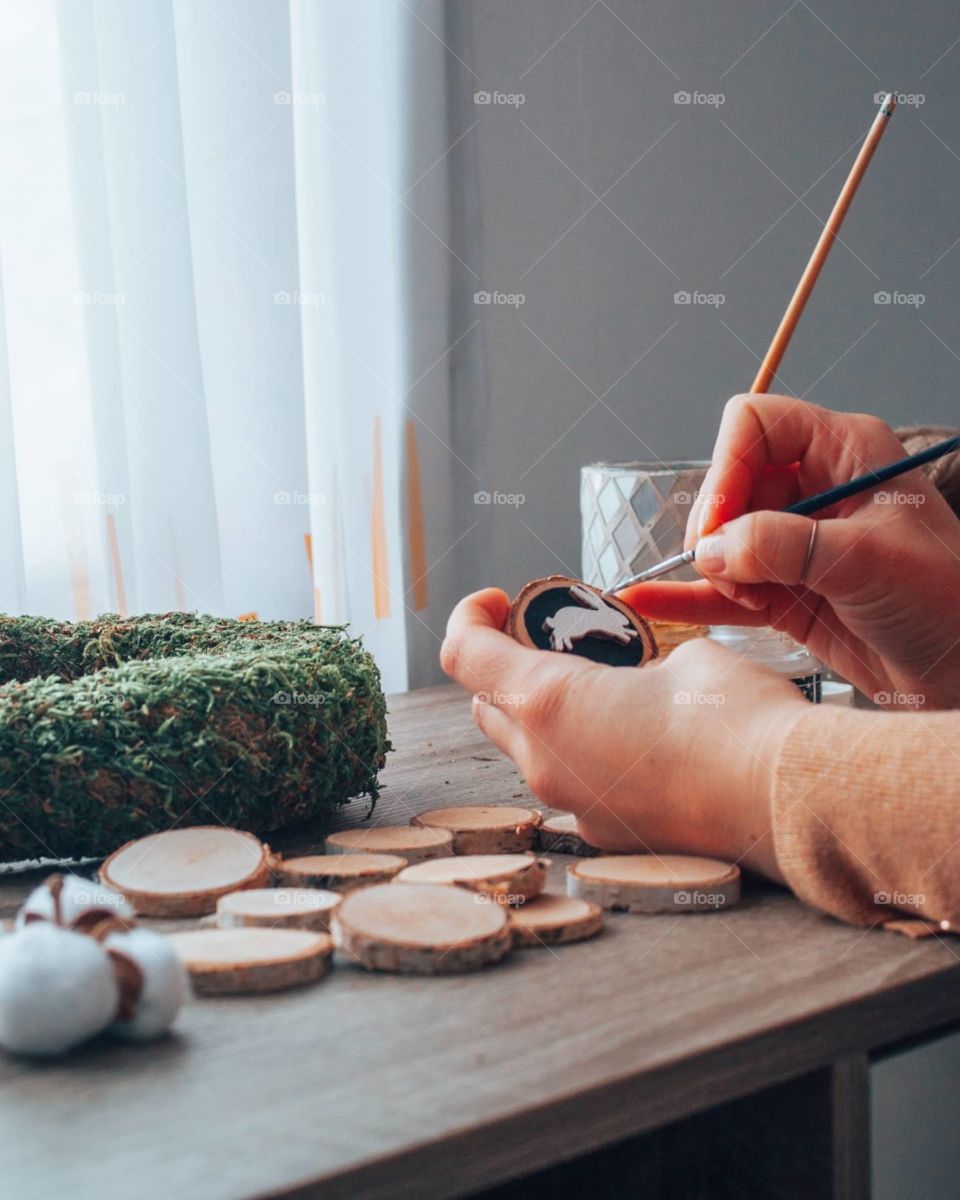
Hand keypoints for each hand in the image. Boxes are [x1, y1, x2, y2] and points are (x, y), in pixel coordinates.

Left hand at [441, 588, 805, 878]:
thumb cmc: (738, 717)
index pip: (463, 654)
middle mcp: (546, 763)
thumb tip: (644, 676)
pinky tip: (639, 741)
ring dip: (546, 717)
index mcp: (549, 703)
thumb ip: (639, 662)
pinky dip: (586, 756)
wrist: (790, 801)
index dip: (469, 617)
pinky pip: (574, 786)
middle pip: (487, 707)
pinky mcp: (609, 835)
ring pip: (529, 753)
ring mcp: (575, 806)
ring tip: (603, 691)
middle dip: (504, 668)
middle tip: (552, 642)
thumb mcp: (686, 657)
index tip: (496, 602)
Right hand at [620, 395, 959, 708]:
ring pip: (721, 537)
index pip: (757, 425)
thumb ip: (784, 546)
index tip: (721, 523)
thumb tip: (712, 549)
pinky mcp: (784, 592)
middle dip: (720, 526)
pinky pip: (721, 585)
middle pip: (731, 483)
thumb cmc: (946, 602)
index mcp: (845, 452)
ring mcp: (796, 543)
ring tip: (737, 595)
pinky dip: (687, 593)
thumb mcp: (868, 560)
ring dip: (712, 566)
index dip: (728, 466)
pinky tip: (648, 598)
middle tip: (731, 568)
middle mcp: (815, 489)